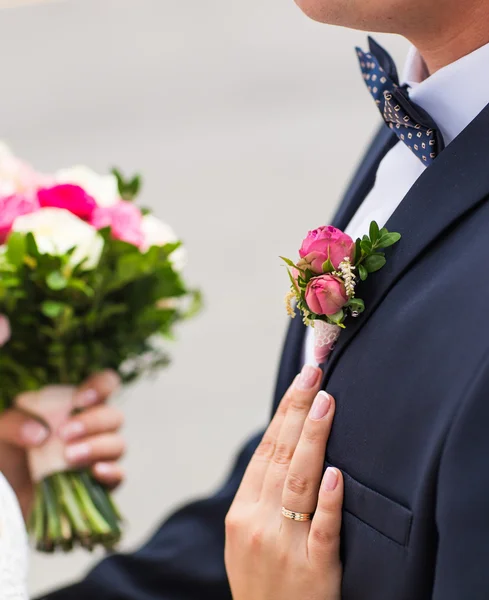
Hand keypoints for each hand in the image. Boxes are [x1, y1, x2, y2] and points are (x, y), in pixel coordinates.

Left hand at [0, 370, 124, 517]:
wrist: (6, 498)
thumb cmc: (9, 456)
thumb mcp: (2, 432)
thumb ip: (16, 422)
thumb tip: (41, 433)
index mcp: (77, 407)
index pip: (105, 385)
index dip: (101, 387)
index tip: (81, 400)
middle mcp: (94, 429)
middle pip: (114, 416)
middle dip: (93, 422)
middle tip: (64, 434)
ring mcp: (99, 456)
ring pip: (118, 444)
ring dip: (97, 447)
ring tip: (69, 457)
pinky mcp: (100, 485)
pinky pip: (119, 476)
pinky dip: (112, 472)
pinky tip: (95, 472)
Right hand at [225, 365, 342, 599]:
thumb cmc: (261, 583)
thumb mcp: (246, 538)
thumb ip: (261, 497)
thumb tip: (283, 448)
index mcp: (242, 513)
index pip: (265, 451)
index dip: (283, 413)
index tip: (300, 382)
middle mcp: (258, 523)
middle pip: (280, 456)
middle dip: (297, 410)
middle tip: (313, 373)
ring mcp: (285, 546)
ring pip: (297, 482)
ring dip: (311, 439)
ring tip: (325, 402)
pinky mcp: (314, 571)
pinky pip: (321, 529)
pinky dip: (326, 500)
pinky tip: (334, 471)